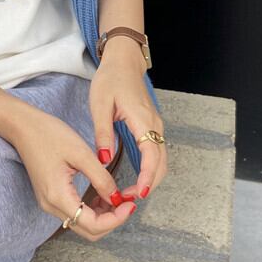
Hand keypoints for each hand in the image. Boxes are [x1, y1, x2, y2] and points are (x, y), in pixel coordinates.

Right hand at [11, 105, 137, 242]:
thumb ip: (101, 178)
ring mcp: (49, 202)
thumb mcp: (81, 153)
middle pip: (88, 230)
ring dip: (103, 216)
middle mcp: (51, 205)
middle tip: (127, 202)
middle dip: (111, 220)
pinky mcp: (50, 196)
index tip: (130, 204)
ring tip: (118, 196)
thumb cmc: (48, 134)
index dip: (116, 219)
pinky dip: (92, 209)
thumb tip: (117, 199)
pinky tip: (102, 193)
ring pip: (82, 223)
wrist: (22, 126)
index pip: (92, 225)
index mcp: (58, 196)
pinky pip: (75, 212)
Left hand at [90, 35, 167, 200]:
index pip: (152, 156)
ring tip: (129, 193)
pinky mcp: (152, 127)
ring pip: (161, 160)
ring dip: (150, 179)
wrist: (123, 62)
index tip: (138, 194)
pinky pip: (156, 153)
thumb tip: (103, 159)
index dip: (147, 178)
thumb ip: (102, 133)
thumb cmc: (110, 80)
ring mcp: (156, 126)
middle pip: (161, 163)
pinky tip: (136, 178)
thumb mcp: (100, 105)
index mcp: (142, 120)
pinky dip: (150, 169)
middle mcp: (155, 125)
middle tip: (127, 199)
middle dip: (148, 185)